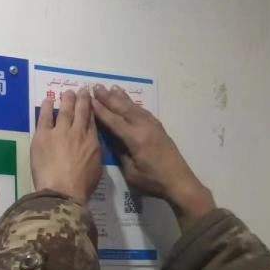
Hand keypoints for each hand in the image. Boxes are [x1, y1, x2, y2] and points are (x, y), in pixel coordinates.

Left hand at [31, 87, 101, 204]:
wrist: (63, 191)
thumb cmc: (81, 186)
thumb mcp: (96, 169)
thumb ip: (94, 153)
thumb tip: (91, 145)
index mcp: (92, 143)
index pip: (92, 121)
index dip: (91, 110)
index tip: (91, 102)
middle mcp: (78, 132)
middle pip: (81, 111)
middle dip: (82, 99)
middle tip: (81, 90)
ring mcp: (60, 132)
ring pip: (64, 111)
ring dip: (66, 100)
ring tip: (67, 92)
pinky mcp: (43, 136)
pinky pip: (44, 117)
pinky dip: (46, 107)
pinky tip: (47, 100)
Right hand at [92, 84, 214, 226]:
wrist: (180, 182)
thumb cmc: (153, 181)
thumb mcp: (130, 172)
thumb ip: (120, 153)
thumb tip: (110, 138)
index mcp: (136, 138)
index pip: (114, 121)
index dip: (101, 110)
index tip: (90, 100)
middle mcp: (145, 127)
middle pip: (124, 109)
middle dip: (109, 98)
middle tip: (97, 86)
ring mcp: (154, 126)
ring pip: (135, 107)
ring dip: (122, 97)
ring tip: (111, 88)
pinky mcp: (159, 128)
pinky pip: (143, 112)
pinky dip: (134, 104)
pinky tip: (129, 101)